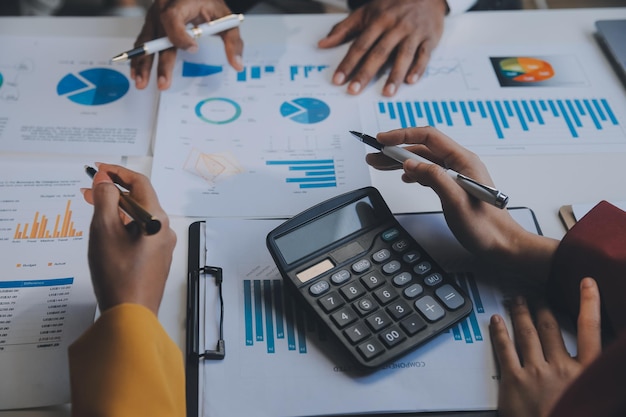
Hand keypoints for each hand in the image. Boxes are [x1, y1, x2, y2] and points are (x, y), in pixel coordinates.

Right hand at [82, 163, 176, 314]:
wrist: (130, 315)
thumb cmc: (118, 275)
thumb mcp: (104, 231)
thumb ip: (104, 200)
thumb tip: (105, 181)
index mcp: (157, 220)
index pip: (140, 184)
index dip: (118, 173)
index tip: (99, 169)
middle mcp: (164, 230)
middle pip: (139, 200)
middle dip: (114, 192)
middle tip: (91, 188)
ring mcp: (162, 246)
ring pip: (138, 218)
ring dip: (117, 209)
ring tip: (94, 207)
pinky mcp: (156, 259)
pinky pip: (140, 233)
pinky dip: (123, 226)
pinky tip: (107, 230)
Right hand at [131, 0, 243, 90]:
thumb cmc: (209, 3)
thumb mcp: (226, 19)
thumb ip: (233, 42)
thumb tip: (237, 65)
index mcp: (181, 2)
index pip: (174, 19)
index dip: (180, 36)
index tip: (193, 48)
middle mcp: (163, 8)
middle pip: (159, 36)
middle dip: (161, 63)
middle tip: (164, 83)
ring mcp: (155, 16)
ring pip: (146, 41)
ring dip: (142, 63)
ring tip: (141, 83)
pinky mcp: (152, 24)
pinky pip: (142, 41)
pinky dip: (139, 57)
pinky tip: (136, 72)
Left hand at [317, 0, 446, 96]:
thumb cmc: (392, 6)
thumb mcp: (366, 12)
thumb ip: (344, 29)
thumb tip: (323, 44)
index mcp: (378, 21)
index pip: (360, 45)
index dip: (348, 63)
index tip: (338, 79)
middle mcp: (395, 27)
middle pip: (379, 53)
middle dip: (365, 73)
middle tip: (354, 90)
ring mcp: (413, 33)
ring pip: (403, 55)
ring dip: (394, 75)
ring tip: (387, 93)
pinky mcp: (429, 39)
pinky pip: (424, 55)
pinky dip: (418, 68)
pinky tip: (411, 81)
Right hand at [366, 127, 558, 279]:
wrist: (501, 244)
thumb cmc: (485, 226)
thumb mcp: (456, 201)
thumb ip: (434, 178)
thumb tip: (411, 164)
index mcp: (463, 161)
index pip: (428, 137)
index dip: (403, 135)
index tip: (382, 139)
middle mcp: (460, 164)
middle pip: (422, 148)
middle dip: (396, 149)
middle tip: (374, 154)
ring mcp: (457, 175)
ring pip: (423, 161)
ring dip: (401, 161)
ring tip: (380, 164)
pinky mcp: (454, 186)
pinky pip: (429, 172)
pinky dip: (412, 172)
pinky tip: (404, 177)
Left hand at [489, 277, 601, 416]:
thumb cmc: (570, 416)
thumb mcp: (593, 397)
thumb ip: (588, 376)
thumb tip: (590, 365)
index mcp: (587, 373)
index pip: (591, 330)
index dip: (589, 304)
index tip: (586, 284)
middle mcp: (561, 368)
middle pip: (551, 328)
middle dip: (542, 309)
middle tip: (536, 295)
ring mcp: (536, 373)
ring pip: (527, 333)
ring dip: (520, 314)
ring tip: (516, 301)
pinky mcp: (514, 380)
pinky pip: (505, 349)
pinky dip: (500, 332)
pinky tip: (497, 321)